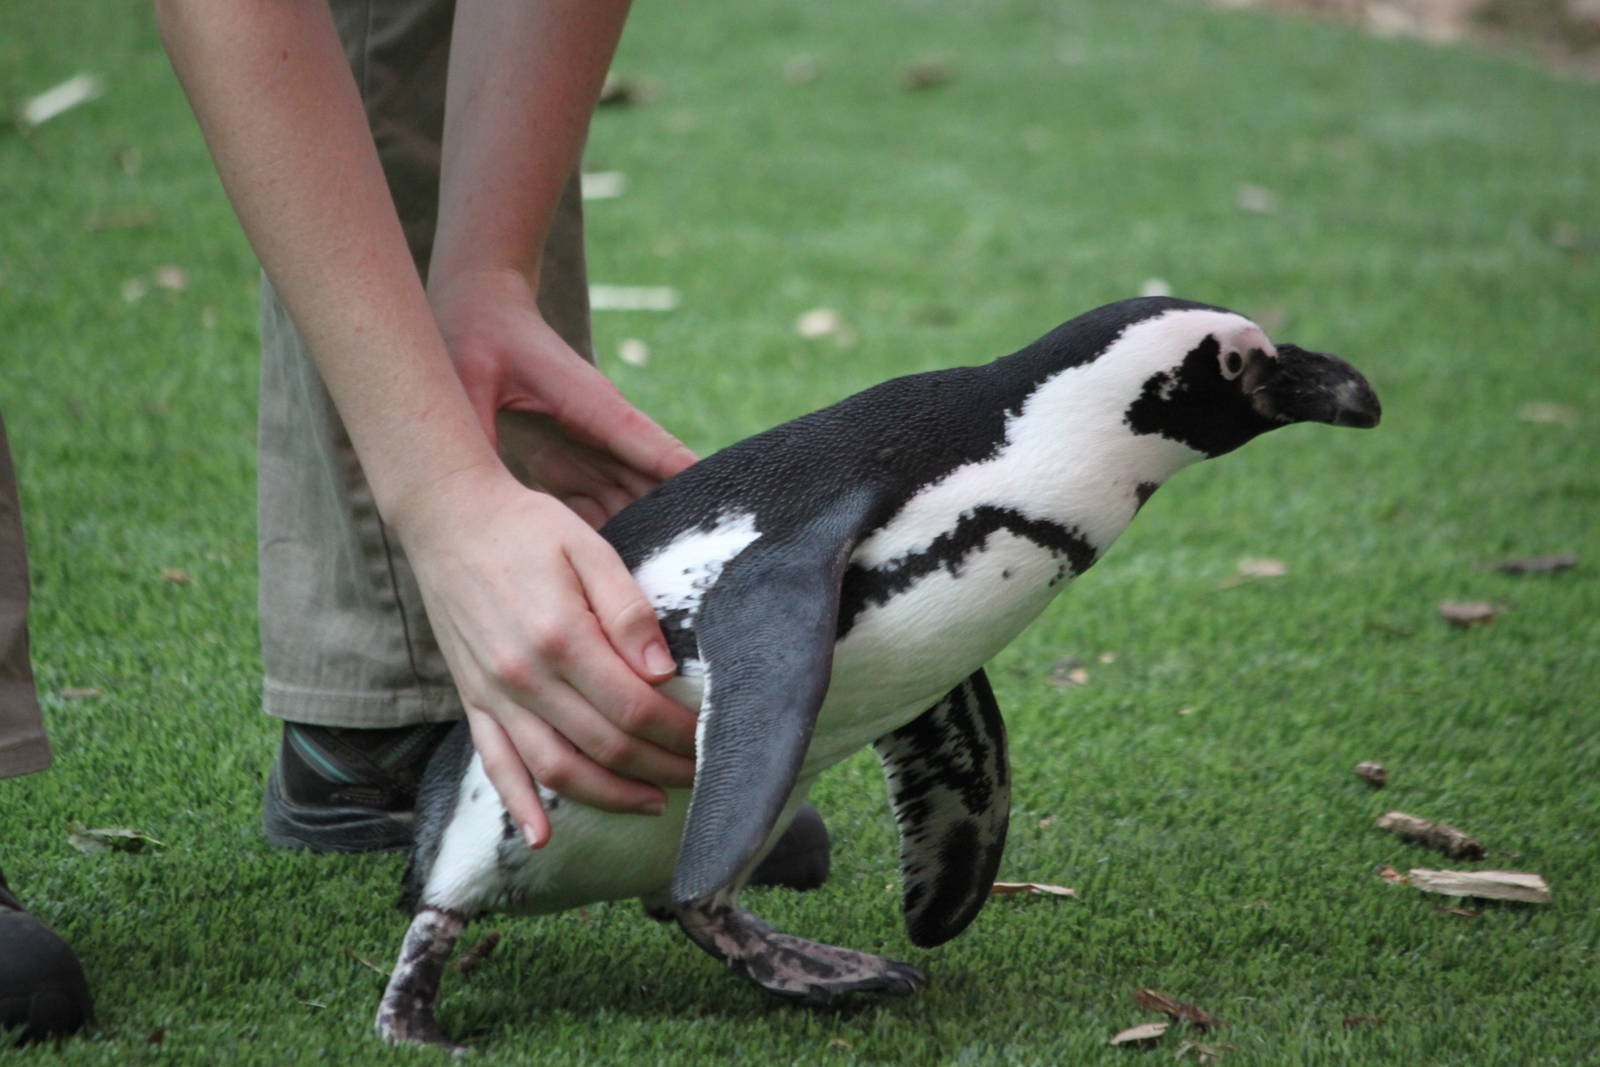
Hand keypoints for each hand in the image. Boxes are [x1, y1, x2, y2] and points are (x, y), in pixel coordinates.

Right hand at [416, 268, 700, 844]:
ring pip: (555, 770)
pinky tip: (543, 838)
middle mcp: (524, 677)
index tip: (712, 740)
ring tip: (653, 802)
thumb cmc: (528, 527)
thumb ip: (629, 611)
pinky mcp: (472, 699)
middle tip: (701, 777)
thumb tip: (664, 674)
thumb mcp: (590, 548)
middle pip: (604, 747)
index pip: (635, 708)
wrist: (448, 517)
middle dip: (661, 769)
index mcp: (561, 637)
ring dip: (609, 796)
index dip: (679, 734)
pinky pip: (494, 765)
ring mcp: (494, 694)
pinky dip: (518, 805)